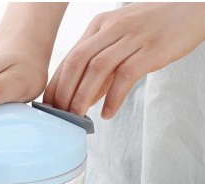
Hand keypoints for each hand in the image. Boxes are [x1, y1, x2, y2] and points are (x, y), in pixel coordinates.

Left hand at [44, 2, 204, 118]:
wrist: (193, 10)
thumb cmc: (152, 30)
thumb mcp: (119, 41)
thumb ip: (100, 67)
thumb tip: (82, 99)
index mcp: (99, 25)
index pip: (69, 58)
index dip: (56, 85)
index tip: (49, 107)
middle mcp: (112, 27)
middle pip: (77, 62)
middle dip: (64, 93)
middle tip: (61, 116)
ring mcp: (132, 36)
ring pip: (96, 69)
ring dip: (83, 97)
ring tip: (78, 117)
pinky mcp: (151, 49)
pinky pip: (125, 76)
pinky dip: (113, 98)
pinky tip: (107, 114)